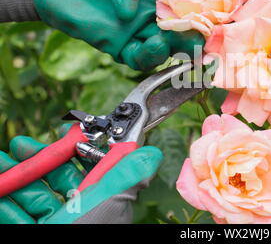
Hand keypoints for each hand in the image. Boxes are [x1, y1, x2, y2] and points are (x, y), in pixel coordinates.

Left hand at [0, 0, 203, 70]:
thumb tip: (131, 12)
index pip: (191, 0)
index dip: (205, 9)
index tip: (216, 17)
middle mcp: (154, 10)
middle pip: (185, 29)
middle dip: (198, 36)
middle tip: (204, 40)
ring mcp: (139, 30)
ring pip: (168, 48)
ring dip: (174, 49)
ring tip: (164, 41)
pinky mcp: (120, 46)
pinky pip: (141, 59)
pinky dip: (149, 57)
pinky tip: (149, 46)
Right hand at [0, 135, 162, 223]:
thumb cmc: (88, 230)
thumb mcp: (107, 203)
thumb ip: (127, 177)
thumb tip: (153, 154)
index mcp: (99, 203)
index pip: (87, 171)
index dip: (72, 153)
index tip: (58, 139)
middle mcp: (77, 214)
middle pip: (54, 181)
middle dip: (36, 161)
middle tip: (19, 145)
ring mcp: (53, 225)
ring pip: (31, 197)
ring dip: (15, 177)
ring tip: (0, 161)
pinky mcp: (32, 233)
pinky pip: (16, 216)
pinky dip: (4, 202)